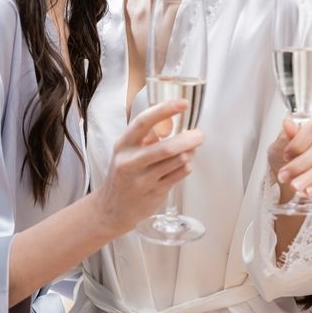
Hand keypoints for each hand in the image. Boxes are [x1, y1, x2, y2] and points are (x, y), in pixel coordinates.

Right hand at [91, 100, 203, 234]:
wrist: (111, 209)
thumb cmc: (124, 174)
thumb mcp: (128, 150)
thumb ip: (147, 135)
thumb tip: (172, 119)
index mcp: (123, 145)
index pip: (143, 122)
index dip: (165, 110)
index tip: (183, 103)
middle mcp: (130, 162)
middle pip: (166, 147)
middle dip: (189, 139)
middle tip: (200, 134)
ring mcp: (142, 180)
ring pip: (177, 162)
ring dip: (190, 152)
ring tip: (193, 148)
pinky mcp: (154, 193)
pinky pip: (179, 175)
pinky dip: (187, 167)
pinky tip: (185, 164)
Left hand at [268, 114, 311, 199]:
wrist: (288, 171)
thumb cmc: (285, 152)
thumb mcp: (280, 143)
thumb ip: (286, 134)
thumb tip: (288, 123)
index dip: (299, 143)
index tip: (286, 155)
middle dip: (300, 165)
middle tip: (285, 176)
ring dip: (308, 178)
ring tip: (294, 186)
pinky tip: (308, 190)